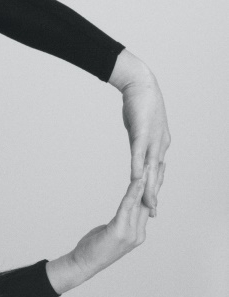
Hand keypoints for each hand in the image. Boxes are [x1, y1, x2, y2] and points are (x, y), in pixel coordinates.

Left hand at [67, 173, 150, 285]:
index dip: (154, 189)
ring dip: (146, 183)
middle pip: (148, 202)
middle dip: (155, 182)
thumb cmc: (95, 247)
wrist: (84, 264)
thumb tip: (127, 210)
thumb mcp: (112, 232)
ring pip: (140, 203)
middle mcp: (138, 233)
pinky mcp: (120, 231)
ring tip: (150, 166)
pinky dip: (133, 192)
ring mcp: (131, 234)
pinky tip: (137, 180)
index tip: (158, 172)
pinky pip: (127, 207)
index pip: (148, 206)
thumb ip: (123, 221)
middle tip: (161, 163)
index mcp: (138, 233)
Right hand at [120, 76, 170, 213]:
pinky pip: (139, 154)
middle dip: (154, 195)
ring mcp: (151, 139)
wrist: (140, 83)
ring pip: (150, 168)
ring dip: (149, 188)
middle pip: (156, 175)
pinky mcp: (141, 133)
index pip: (157, 171)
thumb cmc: (139, 102)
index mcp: (159, 143)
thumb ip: (139, 138)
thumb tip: (137, 144)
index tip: (151, 203)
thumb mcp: (140, 125)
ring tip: (148, 204)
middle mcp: (160, 144)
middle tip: (152, 213)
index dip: (154, 187)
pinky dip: (137, 167)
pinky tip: (136, 179)